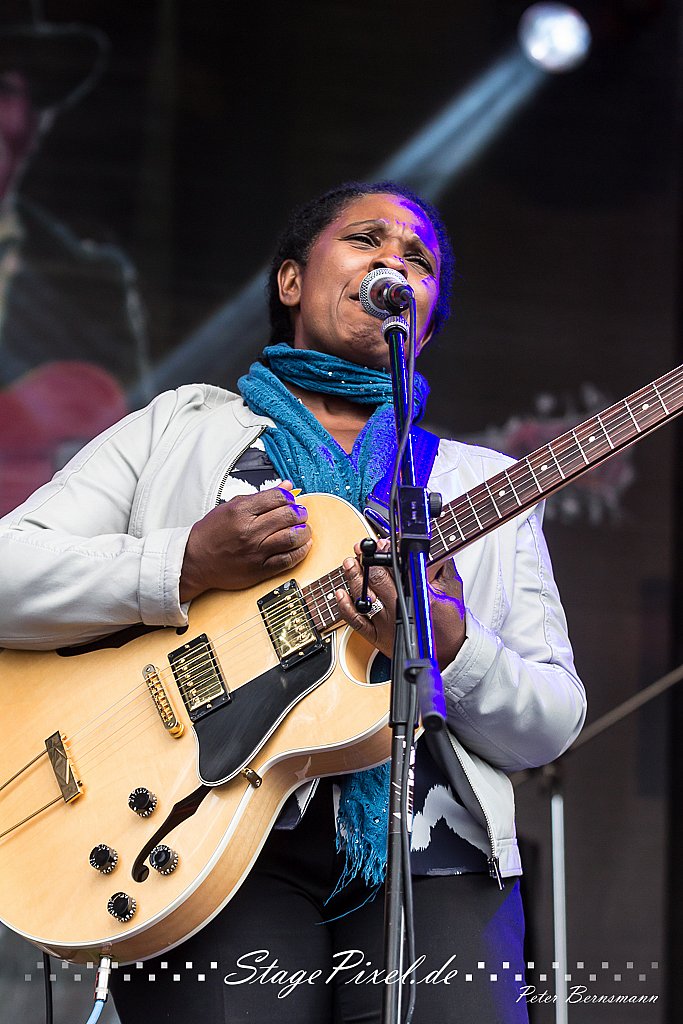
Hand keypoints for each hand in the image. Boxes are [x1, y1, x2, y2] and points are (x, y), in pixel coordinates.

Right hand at [180, 483, 311, 600]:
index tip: (291, 501)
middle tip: (301, 515)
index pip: (278, 498)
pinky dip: (301, 551)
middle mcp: (249, 531)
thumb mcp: (231, 507)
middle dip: (300, 513)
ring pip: (293, 538)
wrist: (195, 561)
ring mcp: (256, 551)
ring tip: (303, 529)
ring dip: (304, 532)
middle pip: (289, 516)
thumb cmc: (211, 534)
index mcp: (241, 511)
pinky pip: (288, 560)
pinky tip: (303, 546)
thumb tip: (286, 486)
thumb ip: (261, 497)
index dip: (290, 498)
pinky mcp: (260, 569)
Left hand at [336, 543, 465, 669]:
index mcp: (419, 597)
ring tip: (350, 563)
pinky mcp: (377, 637)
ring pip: (363, 596)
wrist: (449, 655)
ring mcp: (386, 624)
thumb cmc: (449, 623)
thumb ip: (440, 565)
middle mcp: (400, 610)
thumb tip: (425, 548)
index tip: (380, 544)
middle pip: (377, 579)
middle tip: (361, 549)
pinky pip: (355, 621)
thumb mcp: (452, 588)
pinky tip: (341, 593)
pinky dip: (345, 607)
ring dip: (353, 577)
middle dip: (366, 561)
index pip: (398, 568)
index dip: (386, 553)